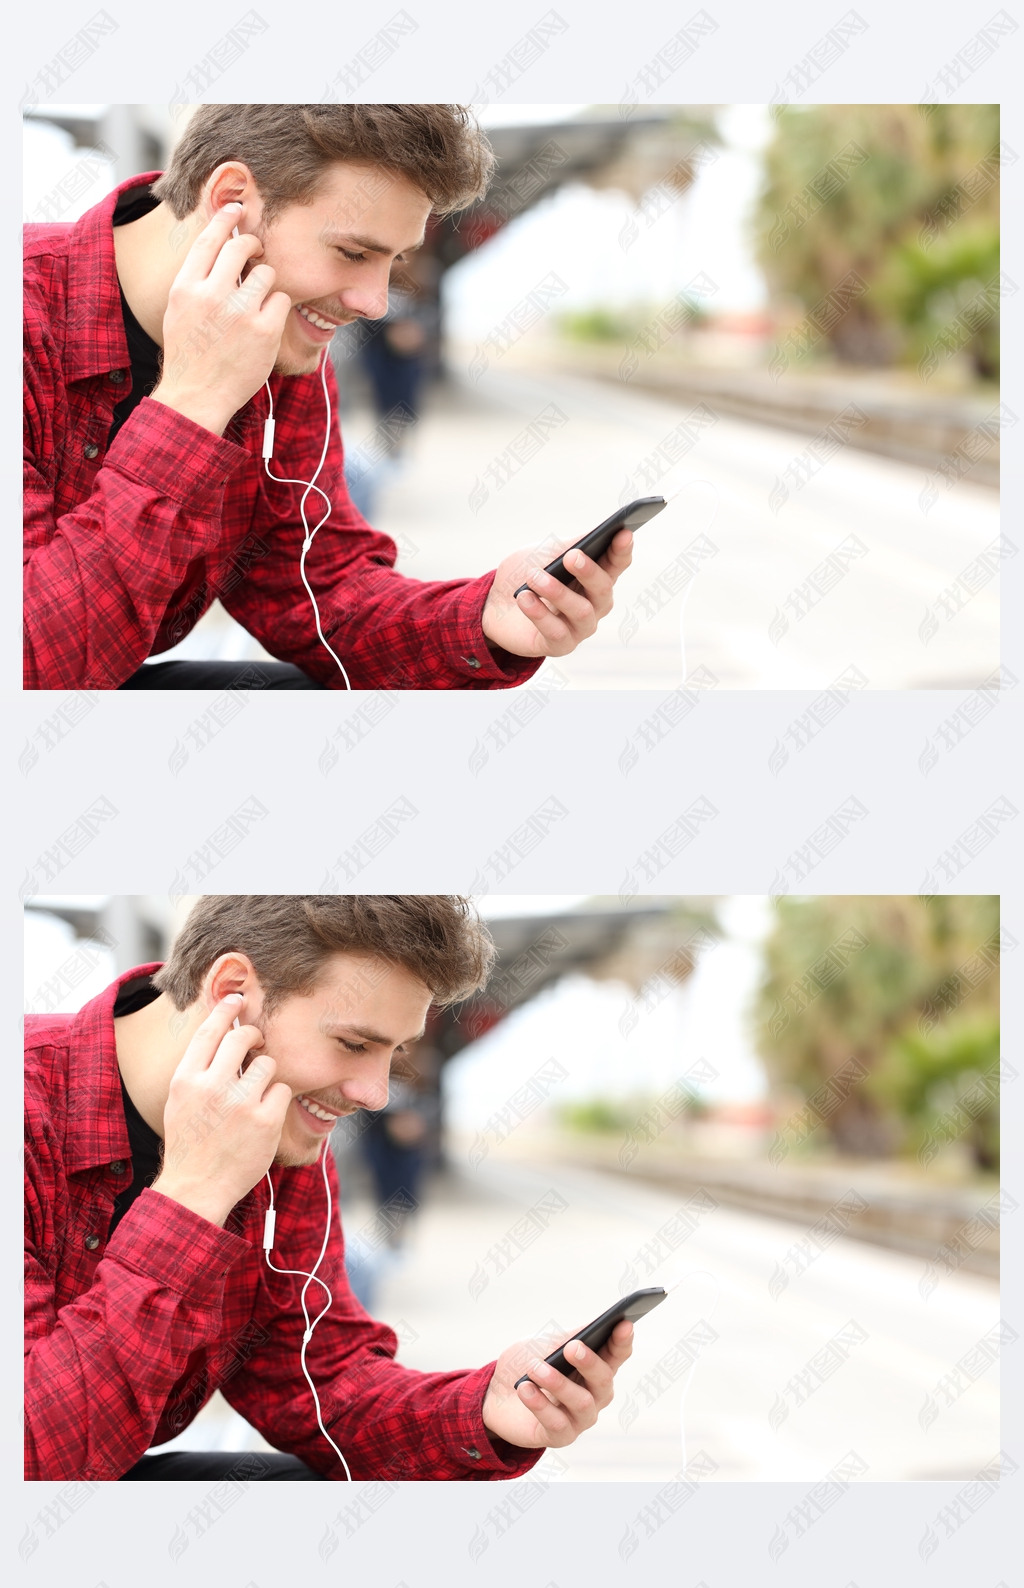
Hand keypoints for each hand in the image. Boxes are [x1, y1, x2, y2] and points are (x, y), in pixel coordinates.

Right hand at [151, 204, 291, 434]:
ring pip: (266, 273)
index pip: (209, 238)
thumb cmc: (190, 353)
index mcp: (185, 287)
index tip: (238, 208)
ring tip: (256, 303)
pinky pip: (281, 299)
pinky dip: (277, 308)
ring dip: (265, 283)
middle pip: (241, 247)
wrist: (197, 396)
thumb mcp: (179, 310)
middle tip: (257, 254)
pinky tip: (266, 322)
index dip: (226, 218)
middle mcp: (211, 295)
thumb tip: (219, 243)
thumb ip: (196, 278)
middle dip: (253, 245)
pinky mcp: (264, 331)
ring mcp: (239, 313)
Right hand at [151, 994, 291, 1225]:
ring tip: (253, 1096)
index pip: (209, 1031)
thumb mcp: (180, 1100)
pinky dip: (276, 1100)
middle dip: (254, 1036)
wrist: (196, 1188)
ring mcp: (240, 1103)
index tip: (238, 999)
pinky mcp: (265, 1120)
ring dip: (265, 1075)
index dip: (226, 1009)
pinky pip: (281, 1090)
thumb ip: (198, 1067)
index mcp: (186, 1080)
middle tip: (256, 1043)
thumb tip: (221, 1031)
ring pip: (267, 1063)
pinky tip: (263, 1117)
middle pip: (243, 1038)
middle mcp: (212, 1087)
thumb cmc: (190, 1142)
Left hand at [480, 529, 632, 659]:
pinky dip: (539, 613)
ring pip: (582, 612)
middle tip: (571, 557)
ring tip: (534, 577)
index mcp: (595, 577)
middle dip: (589, 572)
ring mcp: (579, 627)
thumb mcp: (545, 553)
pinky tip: (525, 598)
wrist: (495, 603)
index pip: (616, 564)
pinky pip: (556, 632)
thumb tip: (593, 534)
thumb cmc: (525, 574)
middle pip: (603, 589)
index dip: (622, 550)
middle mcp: (595, 604)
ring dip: (558, 592)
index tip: (623, 533)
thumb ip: (569, 545)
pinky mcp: (560, 645)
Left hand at [481, 1320, 632, 1449]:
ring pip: (582, 1403)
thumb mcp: (547, 1343)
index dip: (622, 1341)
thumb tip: (591, 1328)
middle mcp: (595, 1394)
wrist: (496, 1392)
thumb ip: (569, 1336)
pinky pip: (557, 1423)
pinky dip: (540, 1404)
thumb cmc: (528, 1362)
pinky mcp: (560, 1436)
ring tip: (535, 1368)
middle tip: (571, 1348)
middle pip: (604, 1380)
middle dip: (589, 1363)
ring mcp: (580, 1418)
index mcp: (596, 1366)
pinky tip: (525, 1389)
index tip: (624, 1323)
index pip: (617, 1354)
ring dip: (558, 1383)